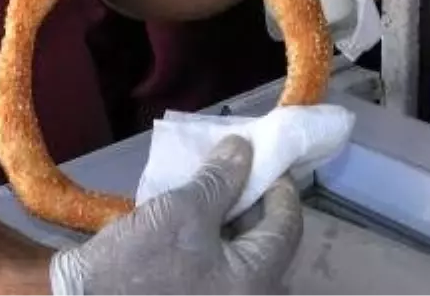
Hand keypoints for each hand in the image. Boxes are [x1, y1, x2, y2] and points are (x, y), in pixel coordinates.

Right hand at [48, 135, 302, 295]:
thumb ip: (222, 178)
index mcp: (256, 282)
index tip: (263, 154)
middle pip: (266, 238)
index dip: (278, 184)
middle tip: (234, 166)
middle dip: (250, 198)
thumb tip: (245, 148)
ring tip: (211, 183)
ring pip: (241, 251)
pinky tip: (193, 214)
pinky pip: (218, 264)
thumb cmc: (142, 260)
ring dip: (229, 215)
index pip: (287, 224)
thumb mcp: (184, 209)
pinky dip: (212, 236)